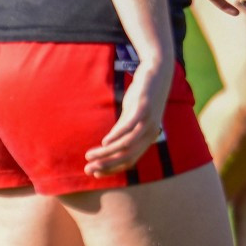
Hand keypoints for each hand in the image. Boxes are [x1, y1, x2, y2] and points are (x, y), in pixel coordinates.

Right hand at [85, 56, 170, 175]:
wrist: (157, 73)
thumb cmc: (142, 97)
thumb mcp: (131, 116)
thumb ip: (122, 130)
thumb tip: (108, 144)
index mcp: (147, 138)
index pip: (129, 161)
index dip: (112, 169)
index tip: (94, 172)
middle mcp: (149, 133)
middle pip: (127, 156)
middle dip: (107, 165)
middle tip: (88, 169)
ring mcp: (148, 121)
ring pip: (127, 144)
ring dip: (107, 153)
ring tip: (90, 156)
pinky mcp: (143, 108)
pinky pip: (129, 126)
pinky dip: (117, 135)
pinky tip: (105, 141)